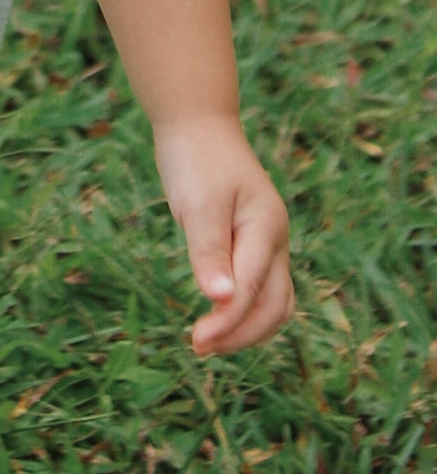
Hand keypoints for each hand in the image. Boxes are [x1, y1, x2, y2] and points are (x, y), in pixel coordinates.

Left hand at [152, 117, 292, 356]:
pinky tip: (215, 317)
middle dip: (241, 332)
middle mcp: (276, 239)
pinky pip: (259, 288)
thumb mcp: (199, 204)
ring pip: (273, 301)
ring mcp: (268, 243)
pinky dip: (243, 310)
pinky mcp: (253, 244)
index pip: (252, 290)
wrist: (198, 126)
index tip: (196, 342)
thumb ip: (210, 251)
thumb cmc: (197, 160)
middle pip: (274, 305)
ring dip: (246, 326)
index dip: (227, 322)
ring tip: (207, 342)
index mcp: (267, 228)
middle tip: (199, 347)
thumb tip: (221, 299)